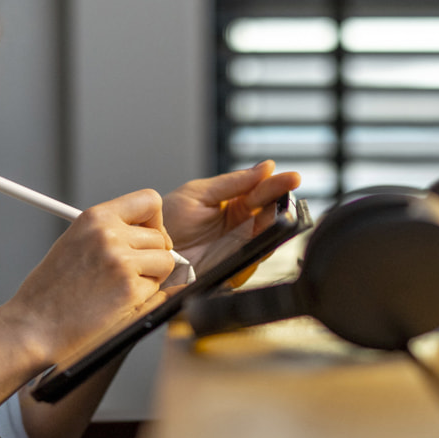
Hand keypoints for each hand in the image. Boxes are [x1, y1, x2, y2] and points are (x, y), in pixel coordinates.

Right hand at [2, 190, 179, 362]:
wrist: (33, 326)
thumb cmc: (49, 292)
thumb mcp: (74, 243)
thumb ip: (109, 232)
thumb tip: (147, 232)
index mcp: (94, 218)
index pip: (149, 201)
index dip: (155, 222)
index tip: (148, 237)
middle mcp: (109, 234)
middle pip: (160, 238)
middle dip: (151, 257)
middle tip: (128, 274)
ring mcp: (121, 261)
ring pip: (165, 261)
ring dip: (151, 277)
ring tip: (119, 289)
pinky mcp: (130, 290)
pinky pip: (158, 289)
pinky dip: (144, 298)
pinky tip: (117, 304)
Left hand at [161, 161, 301, 279]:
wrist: (146, 250)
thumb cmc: (168, 220)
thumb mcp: (199, 193)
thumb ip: (233, 183)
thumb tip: (266, 167)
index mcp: (234, 205)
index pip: (262, 193)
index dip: (277, 185)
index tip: (292, 177)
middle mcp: (241, 228)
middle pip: (270, 214)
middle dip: (281, 201)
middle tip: (289, 188)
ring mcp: (238, 249)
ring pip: (267, 237)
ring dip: (275, 223)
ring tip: (278, 209)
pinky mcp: (232, 269)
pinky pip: (254, 260)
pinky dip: (262, 248)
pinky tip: (264, 235)